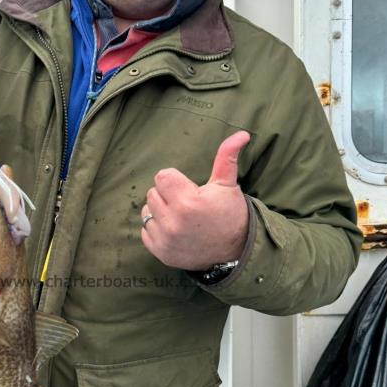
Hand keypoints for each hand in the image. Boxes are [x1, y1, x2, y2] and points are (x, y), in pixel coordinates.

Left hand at [141, 131, 250, 269]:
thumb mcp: (227, 185)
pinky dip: (156, 229)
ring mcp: (166, 240)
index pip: (162, 177)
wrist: (234, 251)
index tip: (188, 189)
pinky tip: (175, 230)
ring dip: (159, 211)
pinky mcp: (161, 252)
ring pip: (146, 211)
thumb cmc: (229, 214)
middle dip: (167, 195)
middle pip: (152, 193)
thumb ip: (227, 157)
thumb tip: (241, 134)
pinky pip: (145, 231)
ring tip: (180, 216)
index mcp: (188, 202)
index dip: (175, 180)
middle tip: (186, 203)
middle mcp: (173, 223)